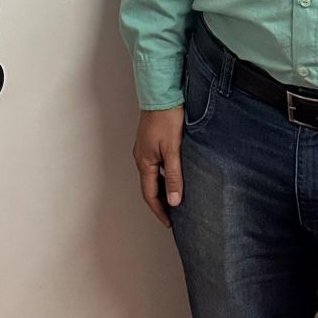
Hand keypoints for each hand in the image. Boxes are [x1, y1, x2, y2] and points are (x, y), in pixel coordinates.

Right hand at [133, 106, 184, 227]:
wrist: (160, 93)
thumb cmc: (166, 118)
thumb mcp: (173, 150)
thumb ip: (174, 176)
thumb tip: (174, 201)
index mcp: (144, 162)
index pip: (149, 194)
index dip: (160, 211)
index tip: (169, 223)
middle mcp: (141, 157)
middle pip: (149, 186)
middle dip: (161, 203)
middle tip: (174, 215)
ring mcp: (144, 148)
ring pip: (153, 175)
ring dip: (162, 188)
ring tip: (177, 198)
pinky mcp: (150, 141)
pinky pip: (155, 165)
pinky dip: (163, 175)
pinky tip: (174, 174)